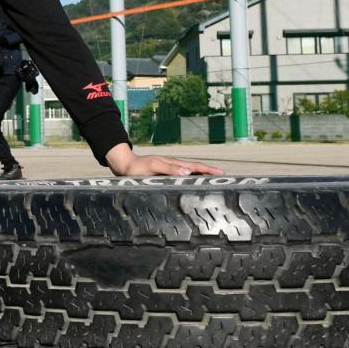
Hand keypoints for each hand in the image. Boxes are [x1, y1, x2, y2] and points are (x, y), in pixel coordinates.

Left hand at [105, 142, 223, 177]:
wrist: (125, 166)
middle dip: (209, 172)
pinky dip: (191, 179)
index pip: (195, 166)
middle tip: (223, 177)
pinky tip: (193, 184)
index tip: (221, 173)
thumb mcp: (154, 167)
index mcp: (174, 164)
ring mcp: (170, 170)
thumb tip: (188, 170)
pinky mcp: (165, 175)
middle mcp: (174, 166)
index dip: (208, 170)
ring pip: (190, 172)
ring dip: (201, 175)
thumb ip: (170, 168)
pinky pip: (182, 177)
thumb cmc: (138, 168)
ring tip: (212, 181)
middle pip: (195, 168)